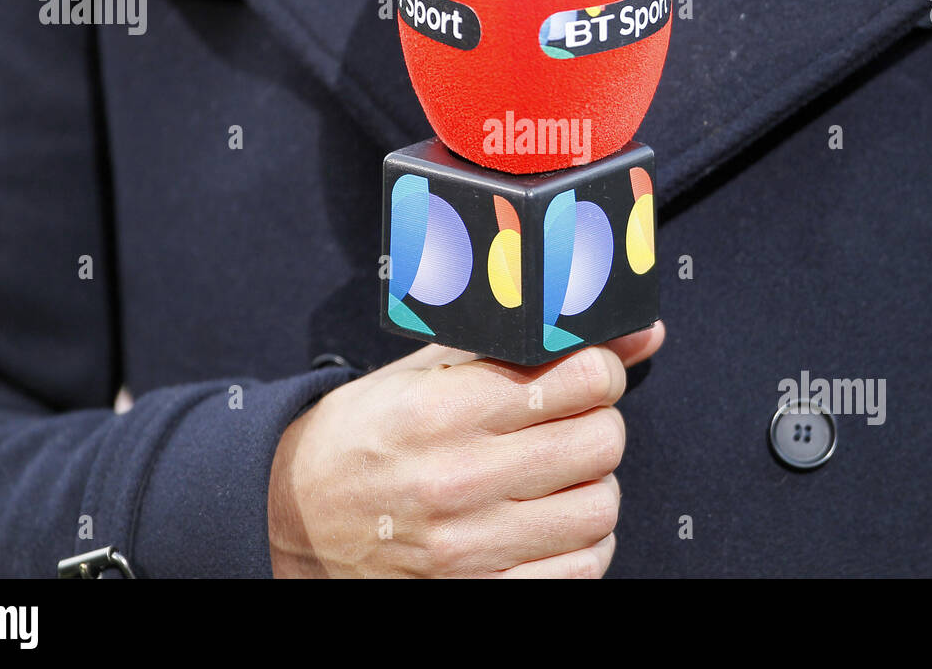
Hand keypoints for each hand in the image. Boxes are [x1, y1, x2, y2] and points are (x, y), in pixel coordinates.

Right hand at [268, 320, 664, 577]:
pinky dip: (578, 544)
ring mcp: (470, 549)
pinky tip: (546, 524)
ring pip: (601, 508)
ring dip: (590, 487)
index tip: (585, 375)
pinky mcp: (478, 595)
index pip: (584, 378)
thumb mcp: (429, 372)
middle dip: (597, 424)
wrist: (291, 517)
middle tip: (568, 423)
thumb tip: (641, 335)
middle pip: (602, 441)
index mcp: (444, 411)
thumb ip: (528, 346)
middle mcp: (459, 481)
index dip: (599, 369)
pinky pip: (581, 570)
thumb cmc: (364, 435)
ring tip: (554, 477)